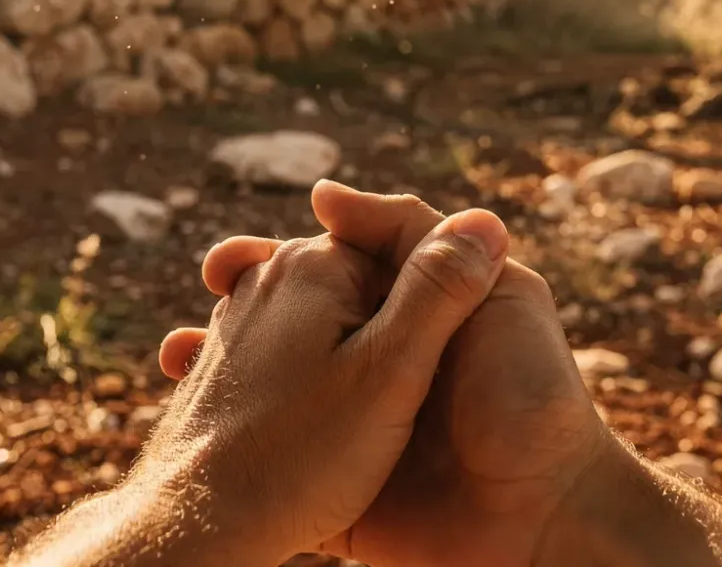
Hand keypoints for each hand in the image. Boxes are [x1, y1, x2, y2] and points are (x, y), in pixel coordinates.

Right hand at [173, 182, 613, 566]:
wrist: (544, 526)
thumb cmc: (533, 402)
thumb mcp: (497, 295)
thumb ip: (425, 243)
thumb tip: (326, 194)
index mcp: (421, 319)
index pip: (339, 270)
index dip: (283, 259)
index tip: (234, 256)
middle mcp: (386, 369)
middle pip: (299, 327)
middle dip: (237, 311)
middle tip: (200, 302)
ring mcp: (361, 432)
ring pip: (278, 393)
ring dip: (222, 372)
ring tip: (176, 358)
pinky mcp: (344, 494)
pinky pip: (279, 467)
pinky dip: (234, 445)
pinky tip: (192, 420)